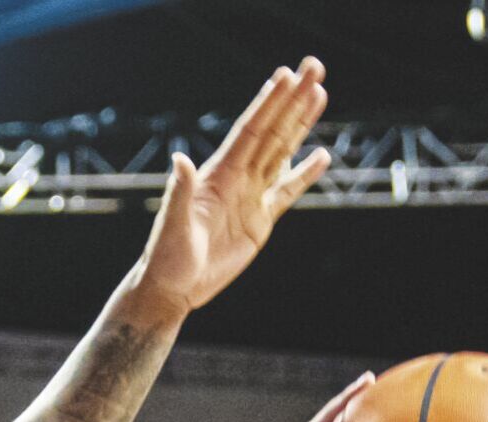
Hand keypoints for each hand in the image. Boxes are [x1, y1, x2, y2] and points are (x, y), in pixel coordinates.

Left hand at [135, 58, 331, 314]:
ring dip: (300, 125)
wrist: (173, 288)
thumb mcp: (172, 225)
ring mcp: (250, 197)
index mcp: (218, 175)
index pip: (250, 131)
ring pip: (282, 153)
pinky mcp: (260, 221)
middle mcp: (237, 179)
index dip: (269, 103)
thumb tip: (179, 158)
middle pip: (272, 132)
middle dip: (293, 101)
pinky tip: (321, 156)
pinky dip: (304, 174)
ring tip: (319, 94)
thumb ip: (179, 192)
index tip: (288, 75)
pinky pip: (287, 191)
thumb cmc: (166, 257)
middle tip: (315, 67)